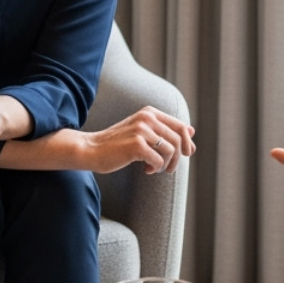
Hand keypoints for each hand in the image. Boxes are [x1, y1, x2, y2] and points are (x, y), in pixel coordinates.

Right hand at [78, 106, 195, 173]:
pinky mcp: (136, 144)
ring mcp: (141, 130)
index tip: (185, 154)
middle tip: (168, 169)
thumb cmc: (117, 144)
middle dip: (177, 158)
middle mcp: (147, 118)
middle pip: (178, 139)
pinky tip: (146, 170)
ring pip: (171, 151)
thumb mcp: (142, 132)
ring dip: (166, 165)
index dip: (187, 142)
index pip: (181, 126)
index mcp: (150, 112)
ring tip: (154, 168)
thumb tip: (192, 131)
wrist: (91, 149)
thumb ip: (165, 130)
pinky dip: (155, 168)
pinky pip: (158, 160)